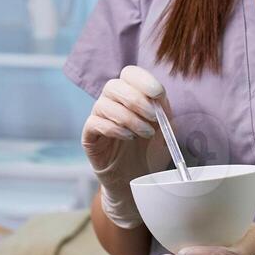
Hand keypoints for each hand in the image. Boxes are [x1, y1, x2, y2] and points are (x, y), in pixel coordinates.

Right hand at [80, 65, 171, 229]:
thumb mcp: (165, 129)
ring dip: (129, 117)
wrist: (138, 181)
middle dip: (136, 100)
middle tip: (152, 118)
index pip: (129, 74)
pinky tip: (128, 138)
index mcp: (131, 95)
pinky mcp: (89, 136)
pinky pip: (94, 123)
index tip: (158, 93)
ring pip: (104, 104)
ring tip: (145, 133)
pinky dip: (114, 128)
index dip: (142, 79)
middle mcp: (111, 103)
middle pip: (114, 85)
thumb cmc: (151, 151)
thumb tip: (158, 97)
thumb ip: (163, 111)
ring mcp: (97, 118)